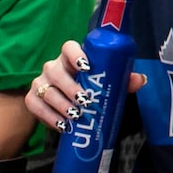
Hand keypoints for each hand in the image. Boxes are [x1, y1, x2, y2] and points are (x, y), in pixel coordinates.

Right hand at [25, 41, 144, 131]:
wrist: (72, 103)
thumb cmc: (92, 86)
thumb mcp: (108, 82)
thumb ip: (123, 79)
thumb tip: (140, 80)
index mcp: (71, 57)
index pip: (68, 47)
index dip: (75, 54)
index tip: (86, 66)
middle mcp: (53, 67)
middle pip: (55, 72)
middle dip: (70, 87)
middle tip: (85, 101)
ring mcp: (40, 82)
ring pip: (46, 91)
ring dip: (61, 104)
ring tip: (75, 116)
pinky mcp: (32, 98)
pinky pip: (35, 106)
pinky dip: (48, 117)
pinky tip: (61, 125)